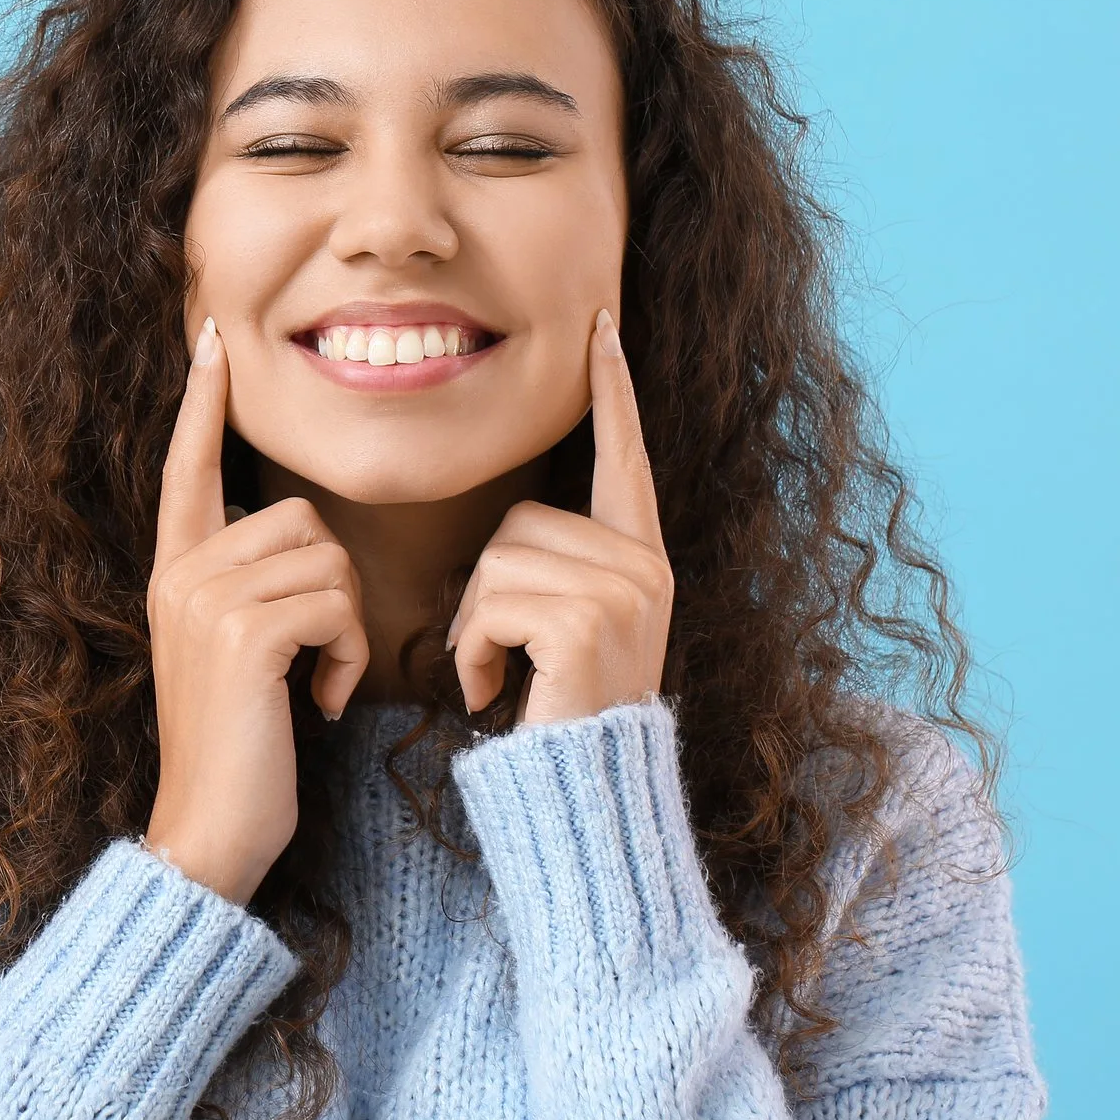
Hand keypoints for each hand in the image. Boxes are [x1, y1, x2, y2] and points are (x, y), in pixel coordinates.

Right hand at [143, 317, 369, 905]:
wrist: (210, 831)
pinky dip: (349, 655)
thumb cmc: (243, 752)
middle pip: (296, 515)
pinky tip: (326, 702)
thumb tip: (296, 539)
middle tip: (321, 660)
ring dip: (347, 626)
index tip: (210, 336)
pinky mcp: (242, 633)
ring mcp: (204, 600)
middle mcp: (179, 574)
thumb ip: (250, 590)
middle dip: (333, 585)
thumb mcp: (237, 654)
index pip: (187, 466)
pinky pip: (334, 602)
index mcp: (173, 573)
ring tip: (321, 683)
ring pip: (324, 556)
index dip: (201, 401)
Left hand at [448, 308, 672, 724]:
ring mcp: (624, 590)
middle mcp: (645, 566)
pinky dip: (473, 651)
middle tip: (500, 656)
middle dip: (487, 588)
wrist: (584, 796)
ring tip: (501, 677)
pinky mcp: (587, 620)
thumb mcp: (567, 632)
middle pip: (521, 518)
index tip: (601, 324)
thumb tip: (509, 540)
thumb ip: (554, 573)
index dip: (613, 390)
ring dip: (474, 625)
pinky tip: (494, 693)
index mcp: (641, 559)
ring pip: (497, 559)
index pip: (624, 456)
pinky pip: (490, 600)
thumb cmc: (561, 719)